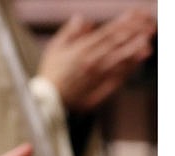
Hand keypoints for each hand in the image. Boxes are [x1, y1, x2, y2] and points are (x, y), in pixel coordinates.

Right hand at [38, 10, 155, 111]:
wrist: (47, 101)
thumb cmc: (49, 74)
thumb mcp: (54, 49)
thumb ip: (69, 32)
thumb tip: (82, 18)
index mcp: (79, 50)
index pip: (105, 33)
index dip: (122, 22)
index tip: (135, 13)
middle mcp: (90, 62)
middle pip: (116, 44)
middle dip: (134, 32)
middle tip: (149, 23)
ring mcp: (97, 76)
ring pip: (120, 59)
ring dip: (135, 48)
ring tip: (148, 39)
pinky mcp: (100, 89)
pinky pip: (119, 76)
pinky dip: (130, 66)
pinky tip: (139, 60)